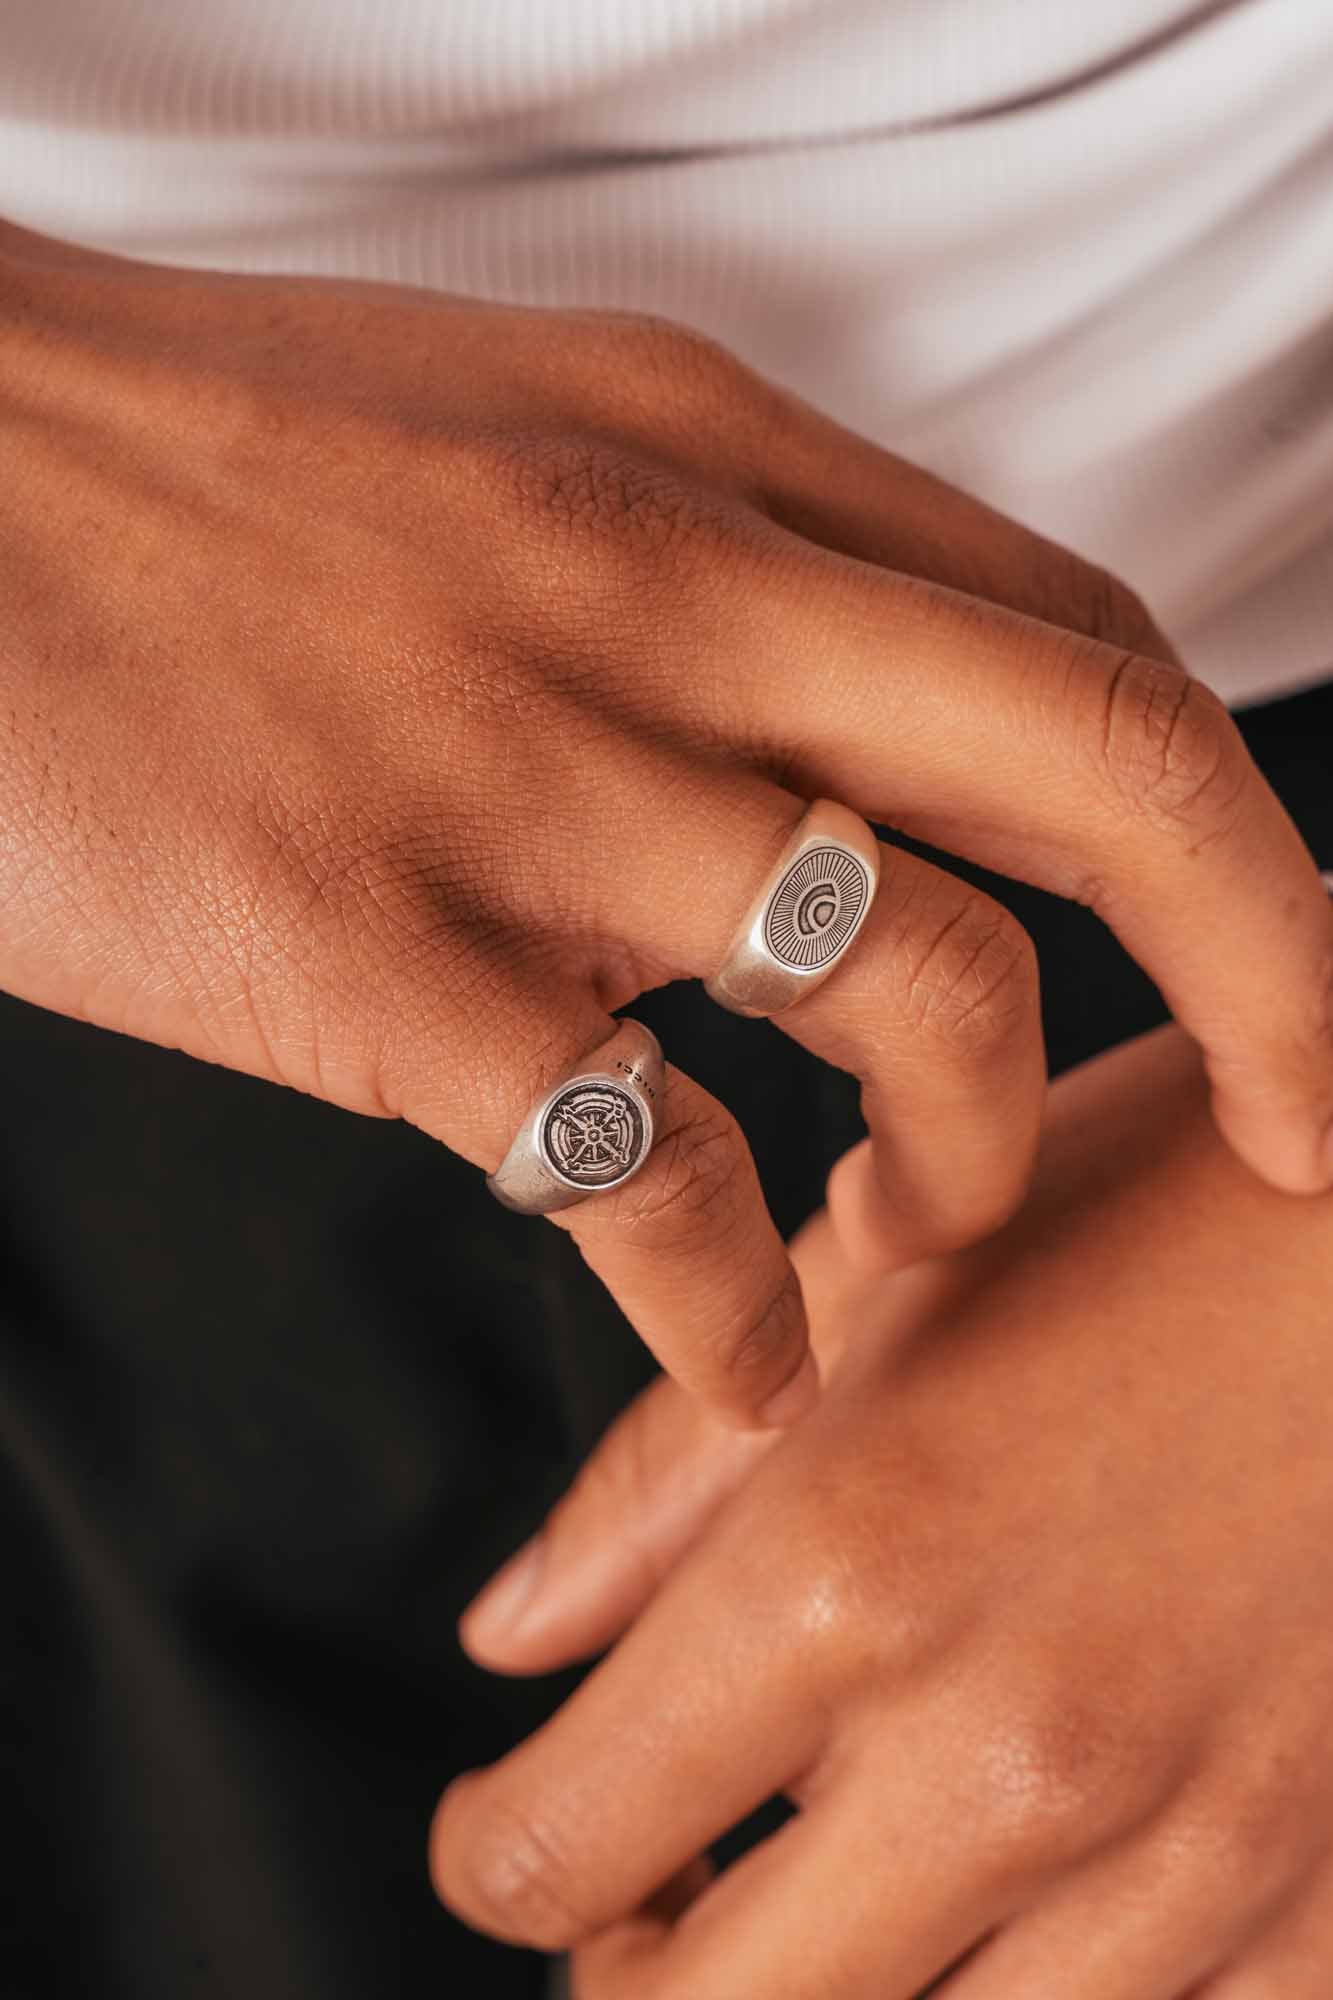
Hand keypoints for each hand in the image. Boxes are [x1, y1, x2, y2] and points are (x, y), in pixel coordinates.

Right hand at [5, 220, 1332, 1430]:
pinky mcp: (381, 955)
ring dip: (964, 1166)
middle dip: (1275, 979)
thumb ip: (710, 571)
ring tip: (910, 1244)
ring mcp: (533, 773)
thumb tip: (852, 759)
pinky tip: (734, 1365)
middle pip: (1110, 776)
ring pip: (917, 995)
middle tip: (1307, 1143)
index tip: (1276, 964)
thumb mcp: (508, 440)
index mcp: (708, 455)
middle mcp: (671, 592)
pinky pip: (653, 1178)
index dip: (1231, 825)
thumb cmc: (196, 467)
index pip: (1083, 642)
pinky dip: (736, 1313)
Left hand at [436, 1028, 1332, 1995]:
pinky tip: (1023, 1891)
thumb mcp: (882, 1288)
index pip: (558, 1845)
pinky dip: (1035, 1994)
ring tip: (827, 1885)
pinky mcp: (1330, 1907)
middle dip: (629, 1974)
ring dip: (829, 1992)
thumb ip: (665, 1482)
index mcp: (853, 1571)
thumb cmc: (1168, 1212)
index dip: (492, 1854)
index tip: (502, 1826)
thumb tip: (510, 1636)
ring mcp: (1191, 1861)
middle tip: (640, 1893)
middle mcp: (1009, 1754)